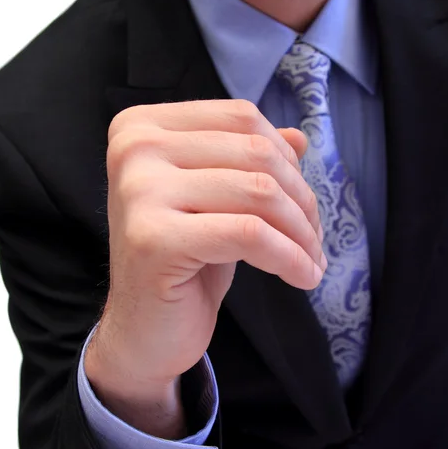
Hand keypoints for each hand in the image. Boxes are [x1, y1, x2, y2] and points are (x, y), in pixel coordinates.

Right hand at [85, 100, 324, 435]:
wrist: (143, 331)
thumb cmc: (178, 266)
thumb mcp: (214, 203)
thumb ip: (245, 163)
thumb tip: (299, 137)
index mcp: (141, 128)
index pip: (240, 117)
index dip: (286, 158)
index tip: (300, 200)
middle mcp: (134, 149)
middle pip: (254, 152)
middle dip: (301, 199)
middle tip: (313, 238)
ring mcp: (139, 192)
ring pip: (258, 191)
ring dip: (300, 232)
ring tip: (310, 260)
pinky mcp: (153, 238)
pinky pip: (249, 234)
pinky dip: (289, 257)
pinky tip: (302, 276)